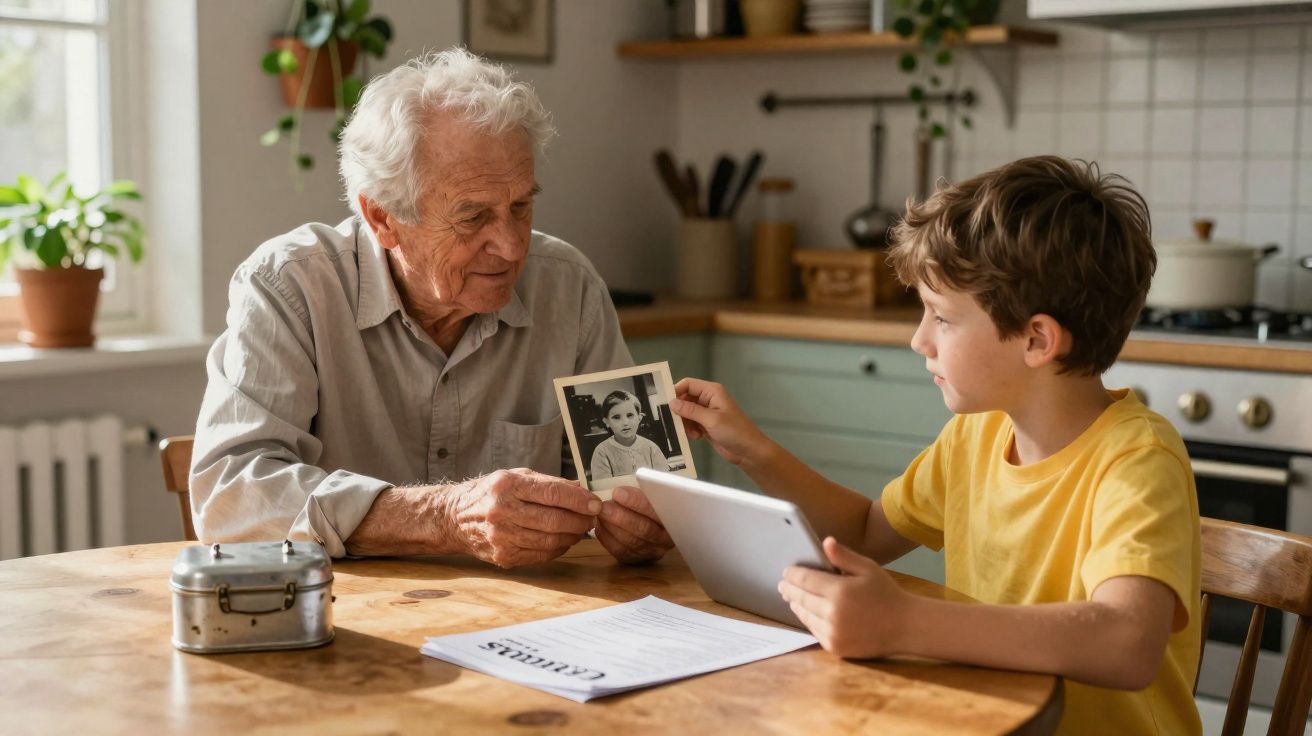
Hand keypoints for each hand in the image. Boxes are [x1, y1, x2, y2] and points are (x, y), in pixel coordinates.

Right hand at [443, 468, 600, 567]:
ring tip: (580, 528)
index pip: (552, 494)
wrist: (455, 518)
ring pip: (550, 540)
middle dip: (580, 520)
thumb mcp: (516, 476)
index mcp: (507, 486)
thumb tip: (581, 490)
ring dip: (572, 536)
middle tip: (592, 518)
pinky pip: (541, 554)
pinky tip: (564, 540)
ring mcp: (501, 536)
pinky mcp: (503, 556)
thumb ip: (548, 483)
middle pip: (553, 520)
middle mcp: (502, 511)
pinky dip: (558, 548)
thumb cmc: (490, 493)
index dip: (579, 500)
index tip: (595, 503)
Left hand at [595, 485, 673, 564]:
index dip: (636, 502)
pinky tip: (600, 526)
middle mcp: (666, 540)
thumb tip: (620, 494)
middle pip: (644, 529)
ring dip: (612, 527)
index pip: (657, 510)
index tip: (617, 493)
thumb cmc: (644, 504)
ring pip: (631, 542)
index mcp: (674, 519)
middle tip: (604, 507)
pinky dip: (608, 538)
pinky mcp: (637, 560)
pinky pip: (621, 552)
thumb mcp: (646, 494)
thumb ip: (639, 494)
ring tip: (600, 514)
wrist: (643, 520)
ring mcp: (652, 552)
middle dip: (621, 517)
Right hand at [670, 377, 771, 466]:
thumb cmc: (735, 431)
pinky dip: (690, 430)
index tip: (664, 403)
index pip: (688, 384)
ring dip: (685, 423)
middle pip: (685, 399)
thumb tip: (672, 403)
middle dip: (679, 410)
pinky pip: (691, 424)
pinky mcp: (706, 425)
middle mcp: (709, 399)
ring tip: (691, 432)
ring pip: (686, 413)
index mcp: (712, 391)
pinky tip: (697, 437)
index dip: (675, 391)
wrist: (749, 451)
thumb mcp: (711, 419)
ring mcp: (707, 413)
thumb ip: (690, 410)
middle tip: (674, 421)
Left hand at [778, 537, 910, 658]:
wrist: (905, 627)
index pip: (805, 580)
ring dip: (796, 605)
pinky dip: (809, 620)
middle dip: (789, 590)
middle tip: (782, 584)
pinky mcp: (835, 647)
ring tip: (792, 598)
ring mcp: (833, 633)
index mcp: (839, 591)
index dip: (793, 574)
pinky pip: (815, 631)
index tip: (786, 571)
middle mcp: (832, 614)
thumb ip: (844, 556)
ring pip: (805, 616)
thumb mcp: (868, 568)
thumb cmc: (887, 594)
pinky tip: (808, 613)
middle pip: (800, 598)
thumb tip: (825, 541)